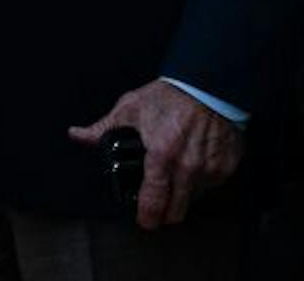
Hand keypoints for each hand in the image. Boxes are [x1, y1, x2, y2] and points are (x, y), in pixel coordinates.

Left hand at [69, 79, 243, 229]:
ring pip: (194, 199)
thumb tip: (78, 135)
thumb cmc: (170, 95)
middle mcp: (188, 167)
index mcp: (162, 155)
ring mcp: (210, 169)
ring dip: (184, 193)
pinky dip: (201, 179)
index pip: (154, 201)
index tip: (144, 220)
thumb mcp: (131, 108)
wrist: (208, 83)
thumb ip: (104, 129)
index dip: (147, 216)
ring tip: (176, 172)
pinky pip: (211, 185)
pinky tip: (194, 161)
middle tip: (159, 202)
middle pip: (176, 211)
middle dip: (165, 212)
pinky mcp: (226, 167)